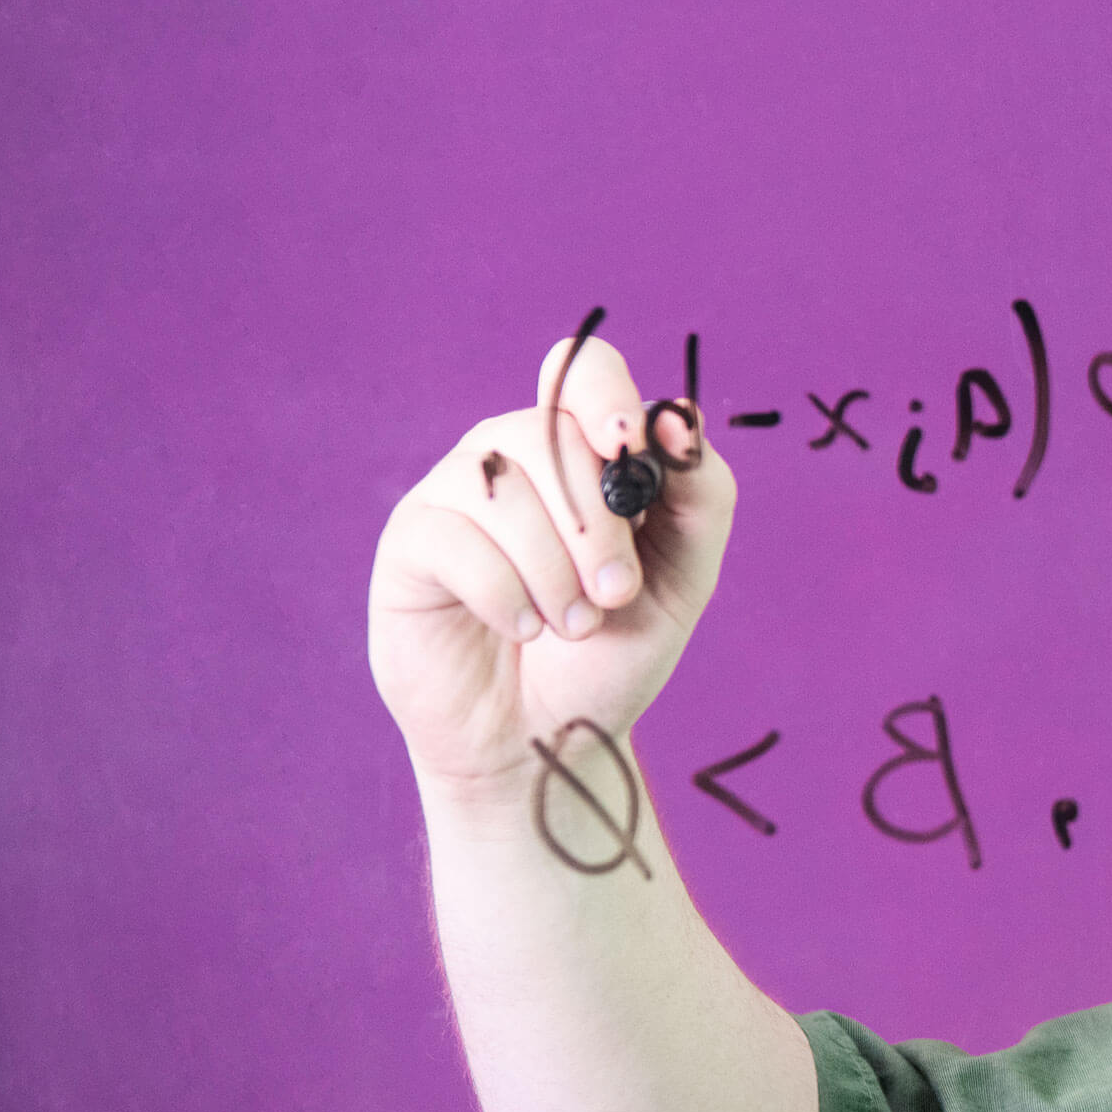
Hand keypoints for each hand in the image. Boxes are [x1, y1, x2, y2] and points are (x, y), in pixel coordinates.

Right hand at [367, 336, 738, 805]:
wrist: (548, 739)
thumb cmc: (612, 652)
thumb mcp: (685, 578)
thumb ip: (701, 497)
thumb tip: (682, 418)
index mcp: (584, 450)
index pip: (584, 373)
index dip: (605, 395)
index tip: (631, 441)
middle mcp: (514, 455)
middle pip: (550, 434)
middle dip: (599, 523)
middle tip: (615, 593)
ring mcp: (456, 493)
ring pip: (503, 487)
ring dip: (554, 570)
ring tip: (573, 625)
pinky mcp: (410, 542)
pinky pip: (456, 539)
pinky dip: (504, 593)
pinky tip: (521, 629)